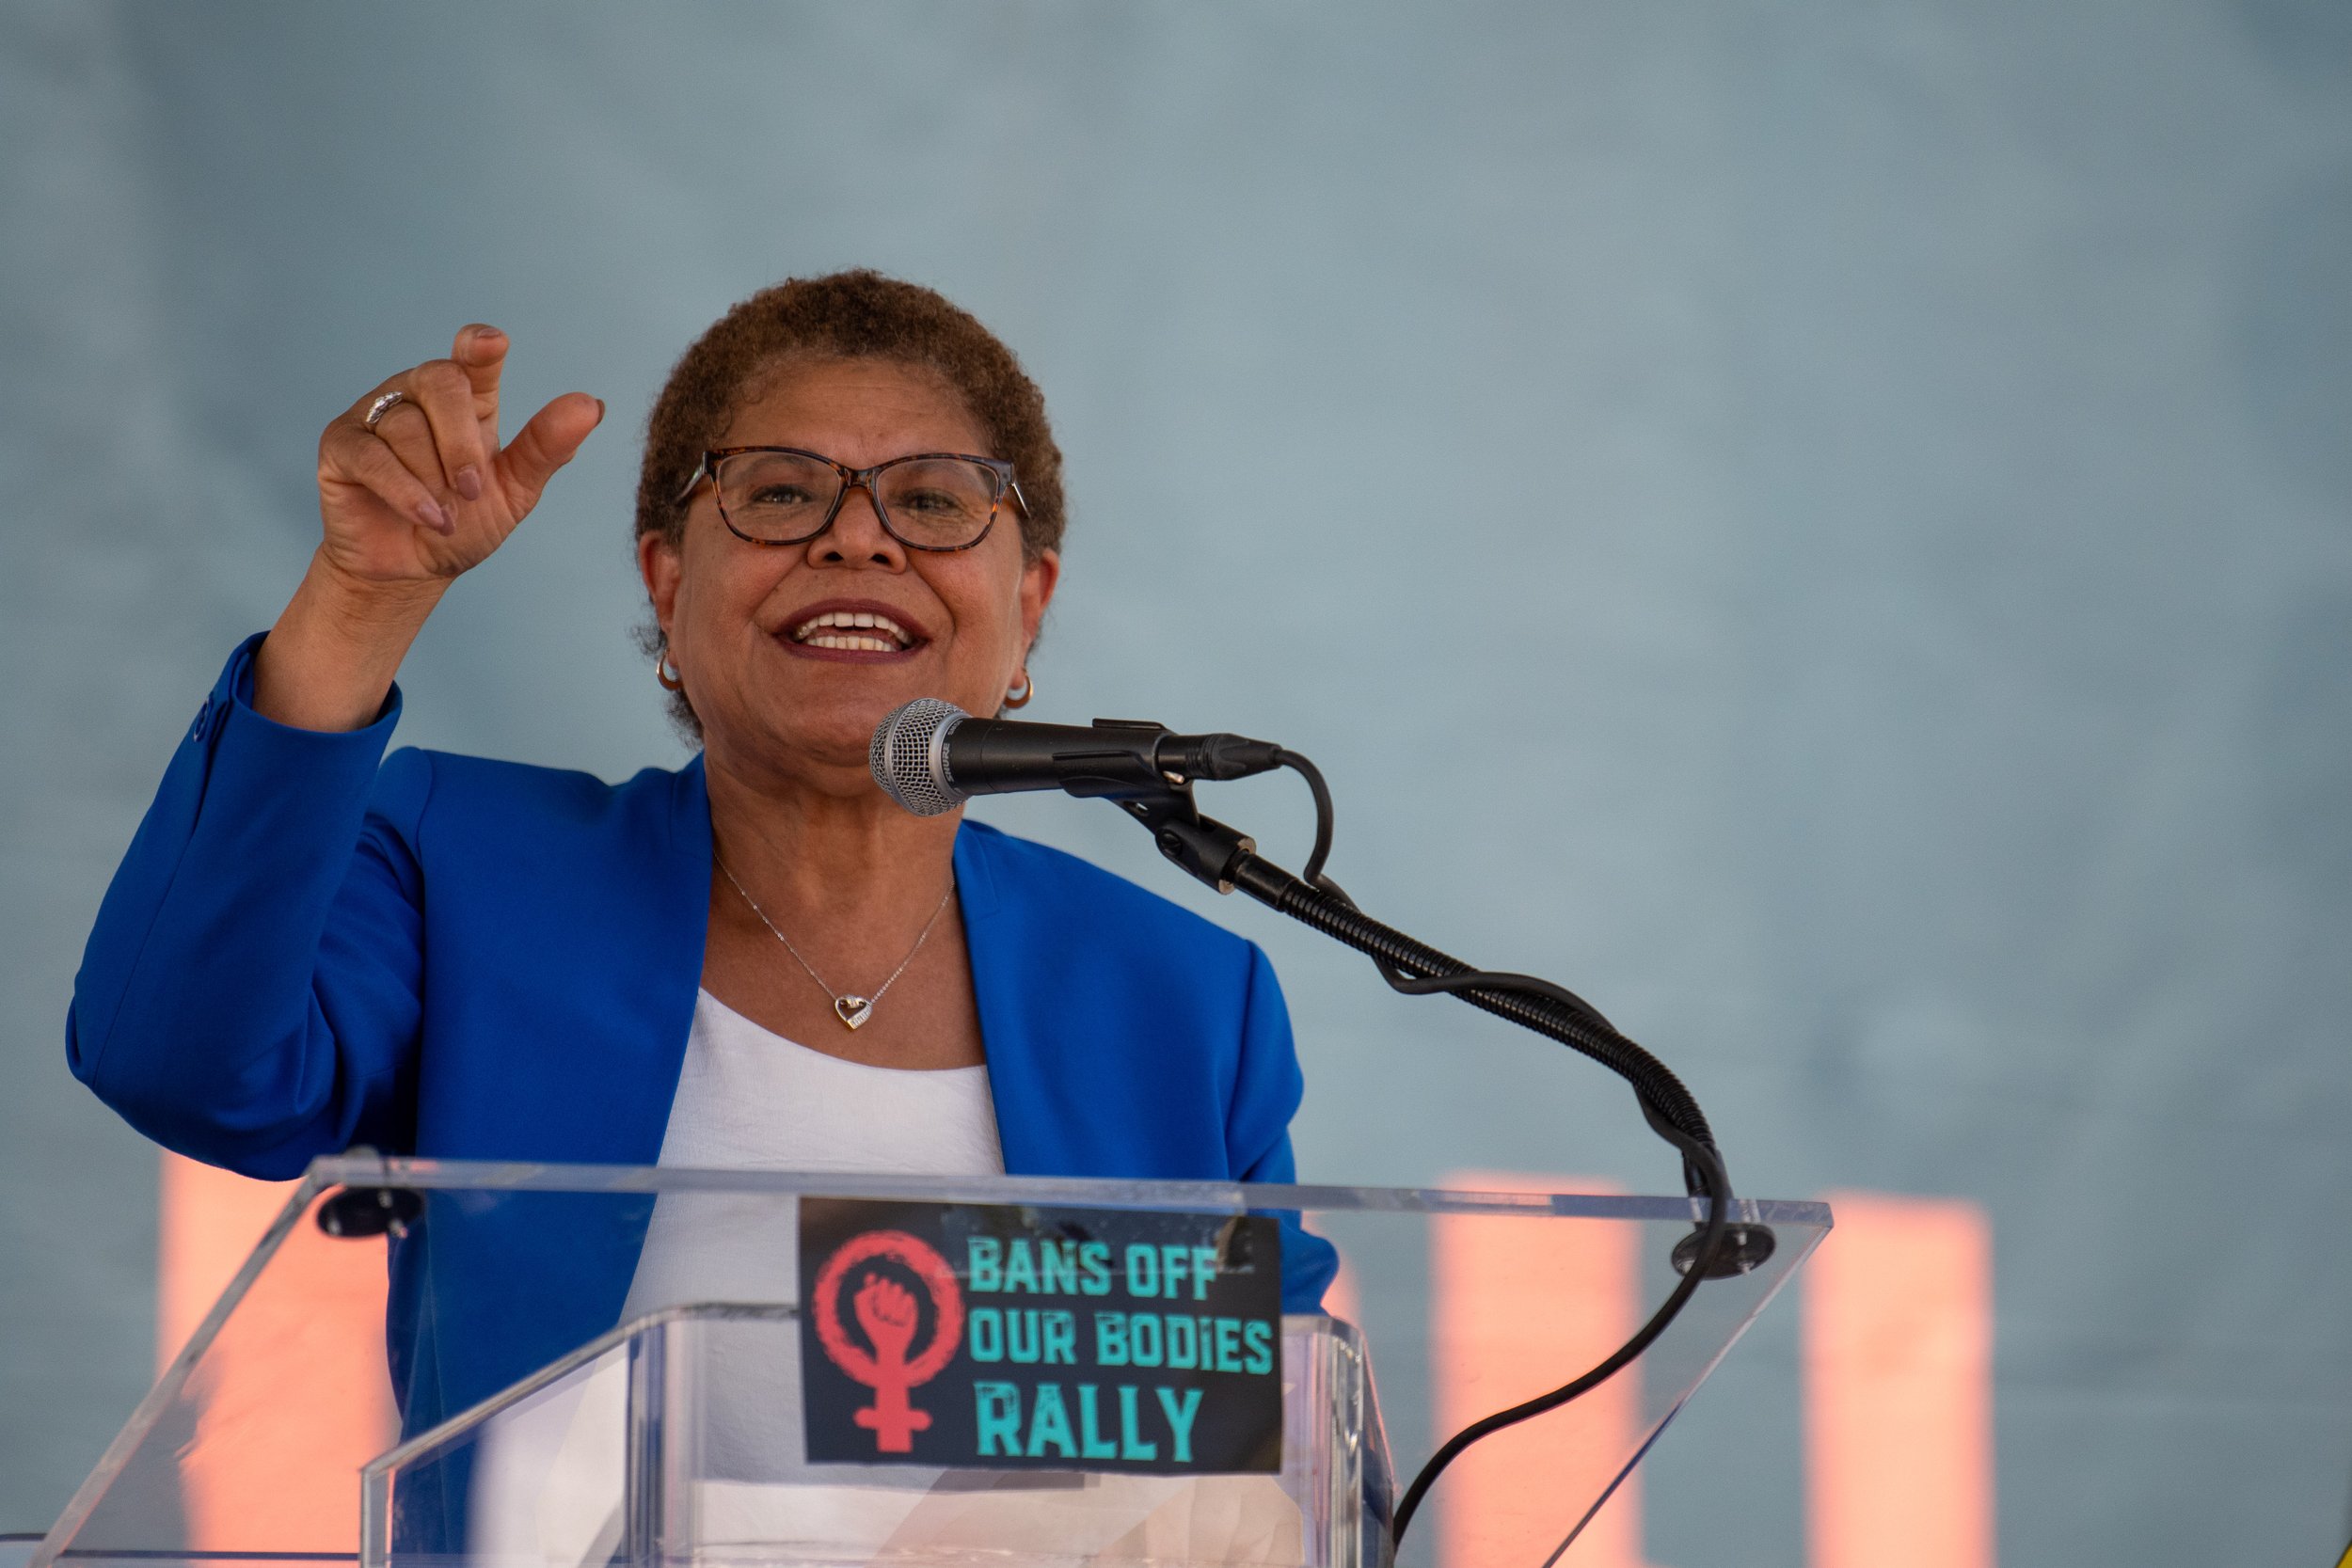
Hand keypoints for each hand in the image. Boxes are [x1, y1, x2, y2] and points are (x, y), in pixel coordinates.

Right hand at [315, 324, 603, 589]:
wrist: (415, 570)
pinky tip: (428, 517)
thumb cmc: (465, 523)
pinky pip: (373, 456)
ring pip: (406, 427)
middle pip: (440, 382)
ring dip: (434, 481)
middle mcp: (419, 395)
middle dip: (461, 442)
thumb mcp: (516, 491)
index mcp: (467, 399)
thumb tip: (591, 405)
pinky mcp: (341, 445)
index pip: (473, 358)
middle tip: (472, 490)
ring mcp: (376, 415)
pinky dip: (406, 492)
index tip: (491, 343)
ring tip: (447, 515)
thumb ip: (547, 447)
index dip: (480, 346)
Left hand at [853, 1273, 920, 1363]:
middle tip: (880, 1313)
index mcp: (874, 1297)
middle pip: (885, 1282)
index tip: (871, 1278)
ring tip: (890, 1319)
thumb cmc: (875, 1331)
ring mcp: (899, 1300)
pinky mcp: (911, 1305)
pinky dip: (902, 1310)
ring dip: (892, 1305)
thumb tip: (875, 1284)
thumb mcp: (863, 1315)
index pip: (872, 1280)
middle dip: (882, 1297)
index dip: (871, 1278)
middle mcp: (887, 1296)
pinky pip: (908, 1297)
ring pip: (898, 1287)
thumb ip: (861, 1297)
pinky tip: (900, 1321)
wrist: (889, 1346)